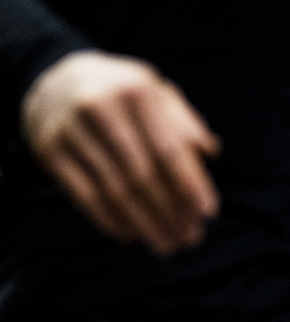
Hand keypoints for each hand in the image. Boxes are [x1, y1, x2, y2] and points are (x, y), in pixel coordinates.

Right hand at [21, 50, 220, 255]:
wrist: (54, 77)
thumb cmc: (121, 90)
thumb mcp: (155, 90)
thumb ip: (183, 119)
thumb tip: (209, 151)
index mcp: (136, 90)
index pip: (169, 148)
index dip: (190, 184)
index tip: (208, 213)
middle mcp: (100, 108)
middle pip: (143, 175)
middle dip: (170, 212)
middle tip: (189, 238)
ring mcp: (70, 130)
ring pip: (114, 191)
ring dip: (144, 224)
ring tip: (166, 244)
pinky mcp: (48, 151)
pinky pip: (84, 195)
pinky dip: (110, 220)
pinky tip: (131, 234)